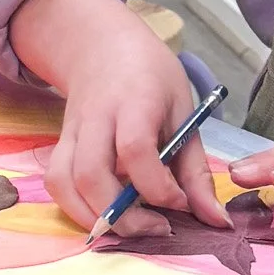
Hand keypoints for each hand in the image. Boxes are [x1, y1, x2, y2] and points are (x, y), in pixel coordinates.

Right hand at [9, 0, 229, 235]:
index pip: (136, 150)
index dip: (159, 187)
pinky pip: (57, 184)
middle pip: (92, 174)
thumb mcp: (184, 112)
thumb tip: (217, 221)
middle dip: (123, 216)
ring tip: (132, 228)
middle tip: (158, 228)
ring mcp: (72, 131)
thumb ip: (196, 170)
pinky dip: (76, 209)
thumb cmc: (151, 77)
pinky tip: (106, 215)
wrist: (103, 47)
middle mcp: (96, 117)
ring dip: (95, 219)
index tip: (182, 203)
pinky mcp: (60, 145)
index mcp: (134, 101)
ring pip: (65, 183)